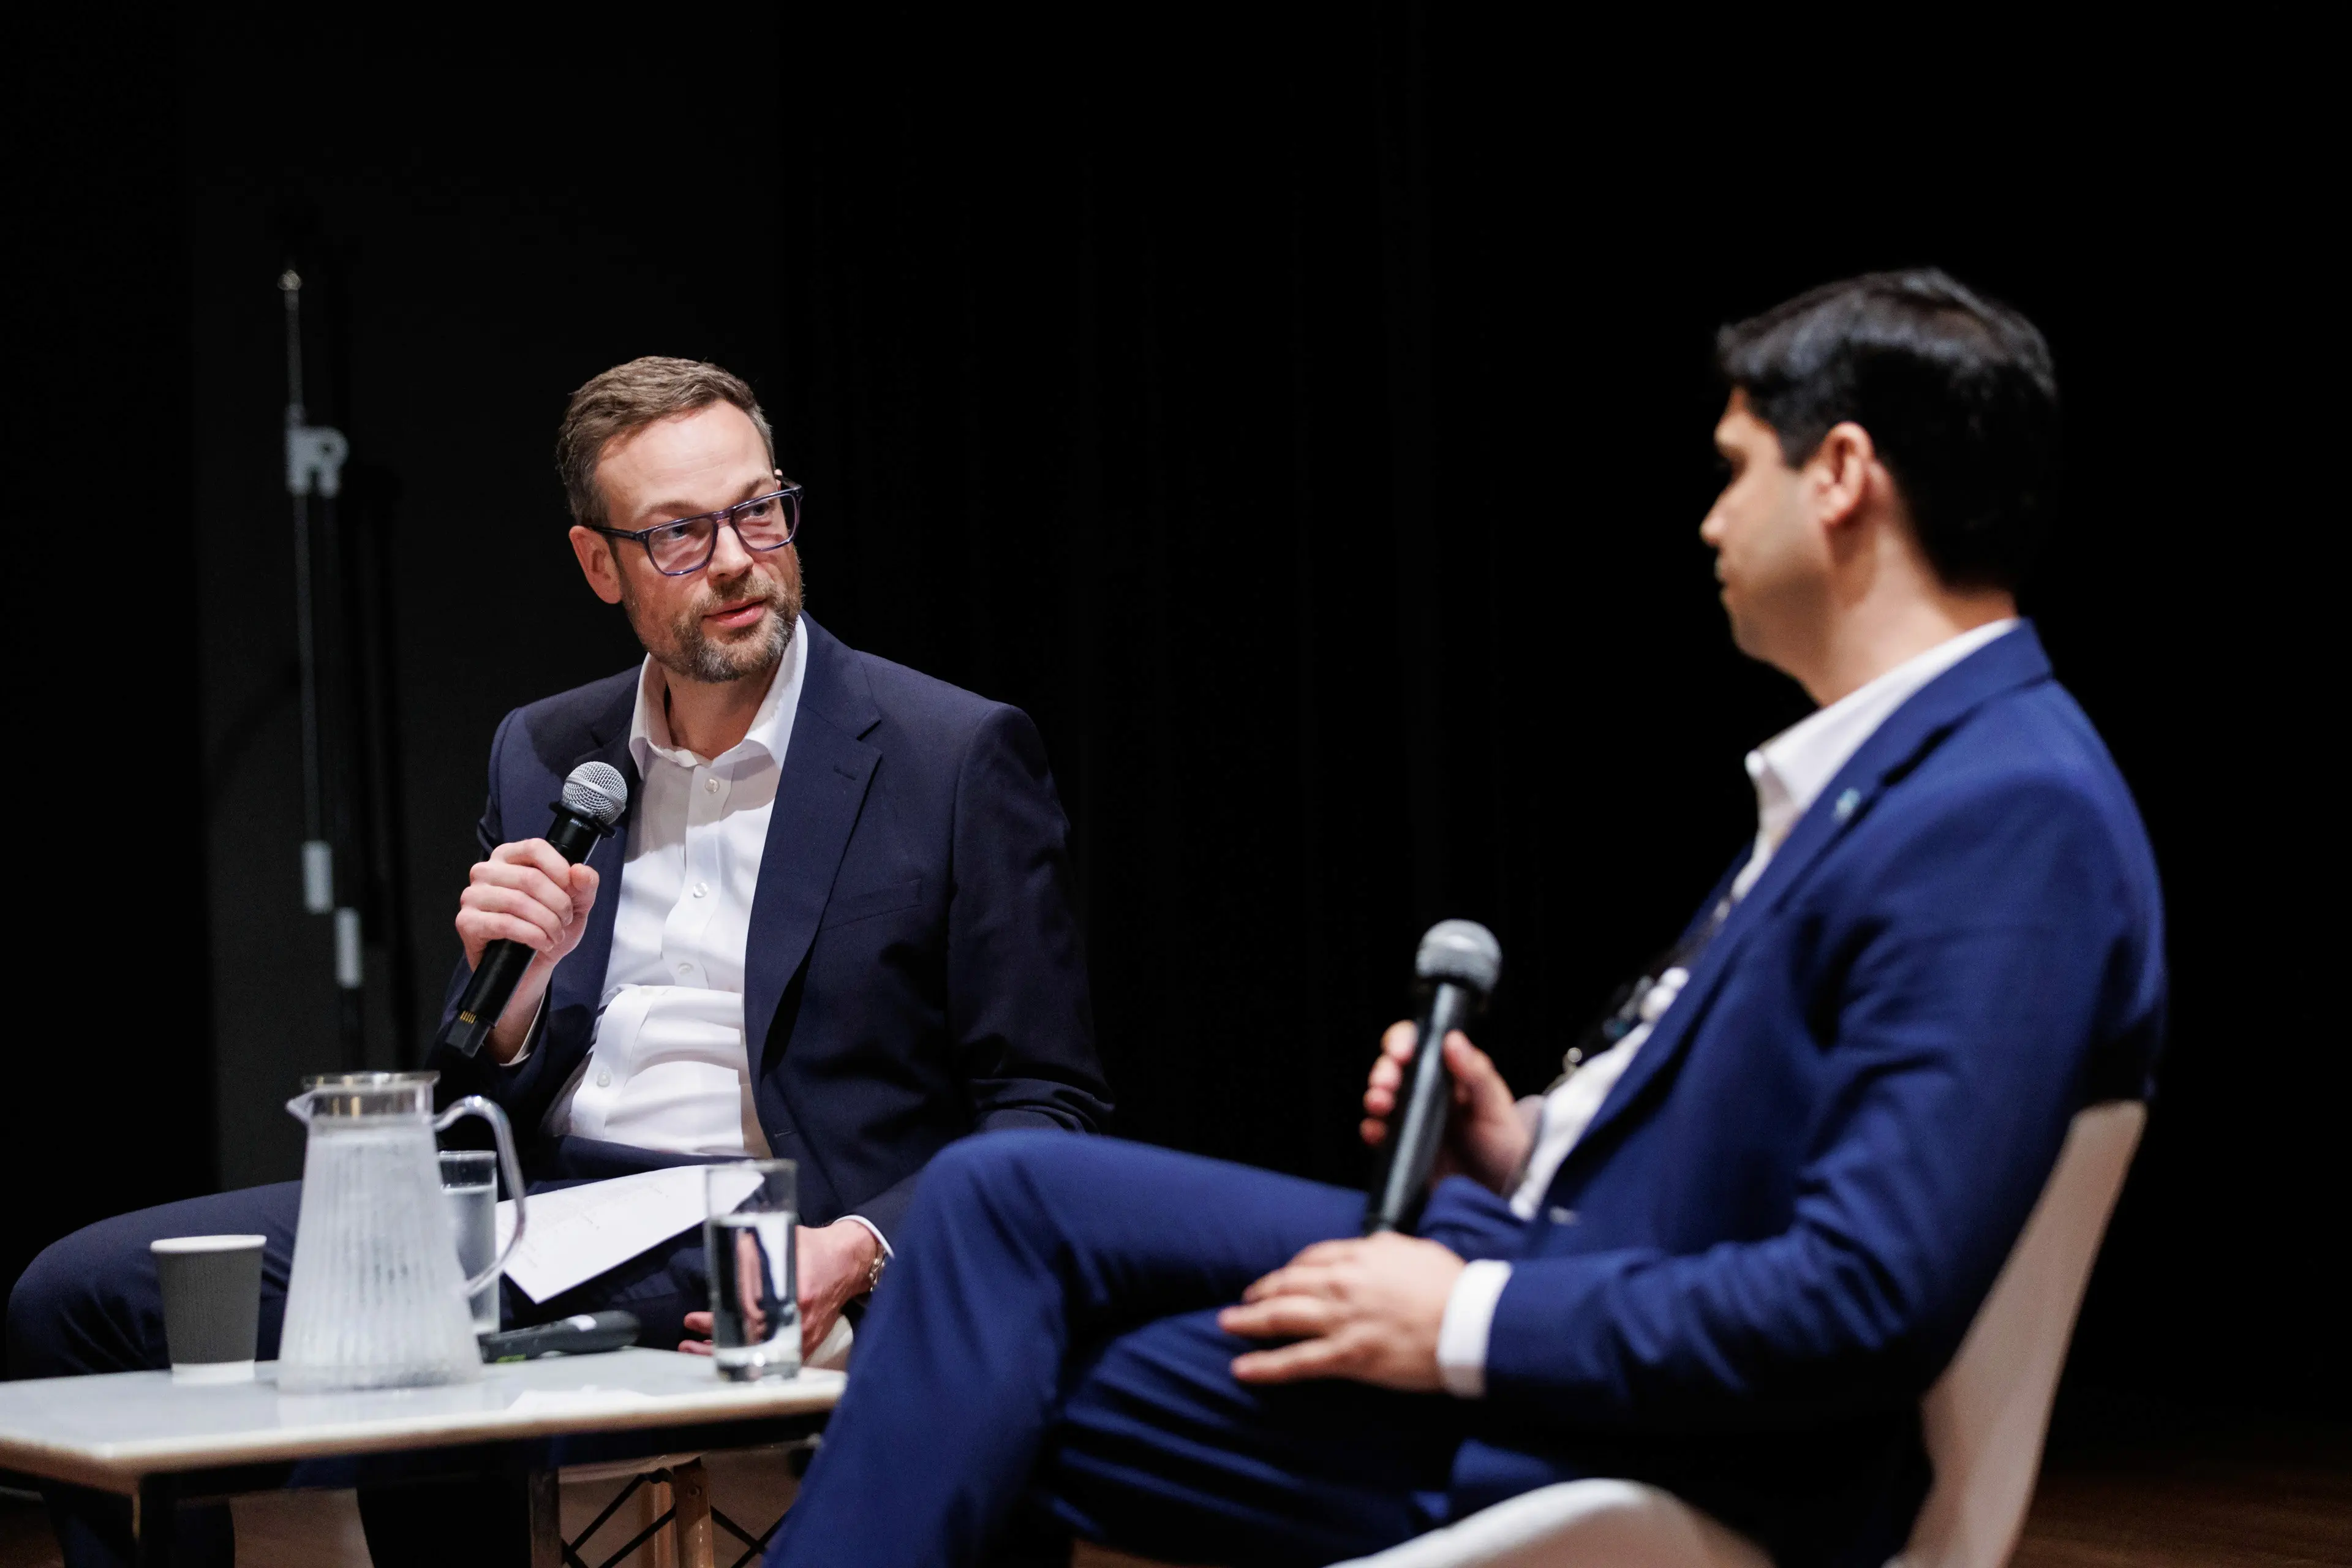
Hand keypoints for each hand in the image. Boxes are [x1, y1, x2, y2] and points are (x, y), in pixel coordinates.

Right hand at [453, 839, 599, 1061]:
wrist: (533, 966)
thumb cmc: (549, 927)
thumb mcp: (577, 904)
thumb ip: (585, 884)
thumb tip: (580, 871)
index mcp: (510, 857)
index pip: (535, 848)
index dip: (559, 869)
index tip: (572, 889)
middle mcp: (486, 871)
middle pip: (530, 878)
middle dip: (557, 904)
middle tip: (565, 920)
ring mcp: (472, 896)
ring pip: (518, 901)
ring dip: (546, 922)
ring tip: (555, 934)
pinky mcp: (467, 922)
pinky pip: (504, 924)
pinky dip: (531, 935)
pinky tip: (541, 943)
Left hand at [678, 1219, 879, 1358]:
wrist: (850, 1261)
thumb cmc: (816, 1249)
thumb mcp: (784, 1240)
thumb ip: (754, 1250)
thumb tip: (724, 1256)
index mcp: (793, 1295)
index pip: (746, 1317)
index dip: (716, 1322)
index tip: (694, 1321)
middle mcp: (797, 1322)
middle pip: (747, 1343)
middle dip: (713, 1345)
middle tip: (687, 1343)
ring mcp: (803, 1338)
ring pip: (757, 1355)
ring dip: (726, 1353)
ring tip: (697, 1350)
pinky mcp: (806, 1343)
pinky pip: (771, 1357)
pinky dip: (748, 1356)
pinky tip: (728, 1354)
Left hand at [1218, 1234, 1464, 1390]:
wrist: (1470, 1321)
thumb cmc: (1451, 1286)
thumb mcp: (1414, 1249)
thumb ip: (1383, 1247)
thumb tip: (1368, 1247)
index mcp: (1360, 1256)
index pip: (1311, 1258)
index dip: (1290, 1269)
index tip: (1282, 1277)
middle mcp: (1342, 1284)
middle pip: (1286, 1284)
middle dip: (1260, 1291)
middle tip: (1243, 1299)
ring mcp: (1341, 1321)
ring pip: (1280, 1317)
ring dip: (1248, 1321)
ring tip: (1227, 1324)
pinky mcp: (1348, 1356)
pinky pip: (1296, 1362)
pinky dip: (1264, 1366)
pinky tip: (1241, 1368)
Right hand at [1361, 1022, 1529, 1194]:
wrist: (1501, 1195)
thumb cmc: (1506, 1145)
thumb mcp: (1497, 1108)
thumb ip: (1477, 1075)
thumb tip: (1452, 1039)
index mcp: (1451, 1073)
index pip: (1420, 1044)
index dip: (1404, 1041)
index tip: (1402, 1053)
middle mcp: (1427, 1091)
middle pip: (1394, 1068)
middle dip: (1384, 1070)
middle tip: (1385, 1083)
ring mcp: (1412, 1118)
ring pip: (1382, 1096)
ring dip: (1375, 1096)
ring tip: (1379, 1104)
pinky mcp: (1403, 1145)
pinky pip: (1379, 1132)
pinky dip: (1372, 1129)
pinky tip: (1376, 1132)